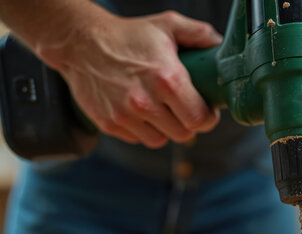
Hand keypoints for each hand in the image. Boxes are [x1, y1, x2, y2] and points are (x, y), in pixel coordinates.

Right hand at [39, 11, 222, 146]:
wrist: (80, 42)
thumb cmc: (128, 34)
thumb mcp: (167, 25)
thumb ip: (198, 33)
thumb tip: (220, 44)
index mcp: (167, 79)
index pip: (199, 119)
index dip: (207, 118)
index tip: (206, 111)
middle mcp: (146, 102)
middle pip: (183, 134)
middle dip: (188, 124)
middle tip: (185, 110)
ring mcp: (125, 115)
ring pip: (160, 140)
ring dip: (165, 129)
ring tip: (162, 110)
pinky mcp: (109, 124)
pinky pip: (137, 138)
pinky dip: (143, 129)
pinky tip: (141, 111)